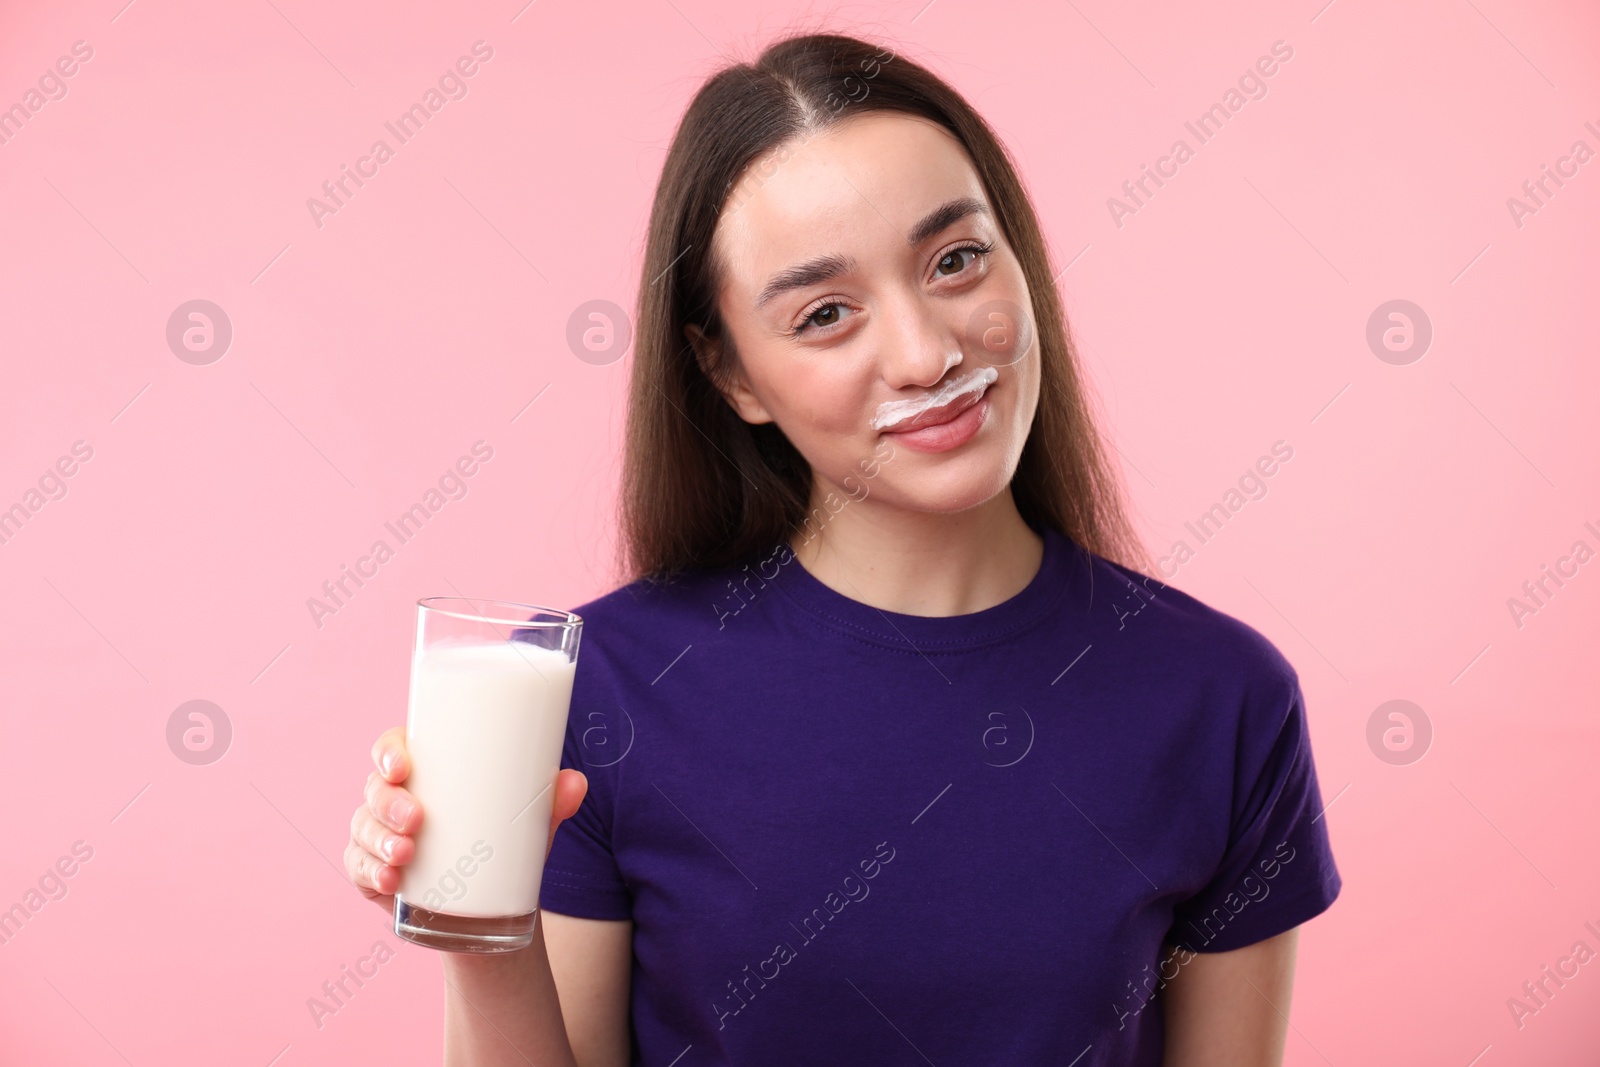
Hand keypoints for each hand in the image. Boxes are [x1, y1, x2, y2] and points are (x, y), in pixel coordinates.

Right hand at [345, 725, 588, 915]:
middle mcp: (396, 798)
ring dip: (378, 840)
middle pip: (375, 788)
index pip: (393, 748)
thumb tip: (576, 783)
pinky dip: (370, 873)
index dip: (389, 751)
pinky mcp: (373, 873)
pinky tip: (389, 881)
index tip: (402, 766)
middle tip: (417, 820)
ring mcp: (379, 836)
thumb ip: (552, 802)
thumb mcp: (529, 822)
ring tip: (406, 854)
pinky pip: (357, 868)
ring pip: (363, 827)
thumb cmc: (504, 843)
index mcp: (427, 772)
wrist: (493, 907)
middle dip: (388, 802)